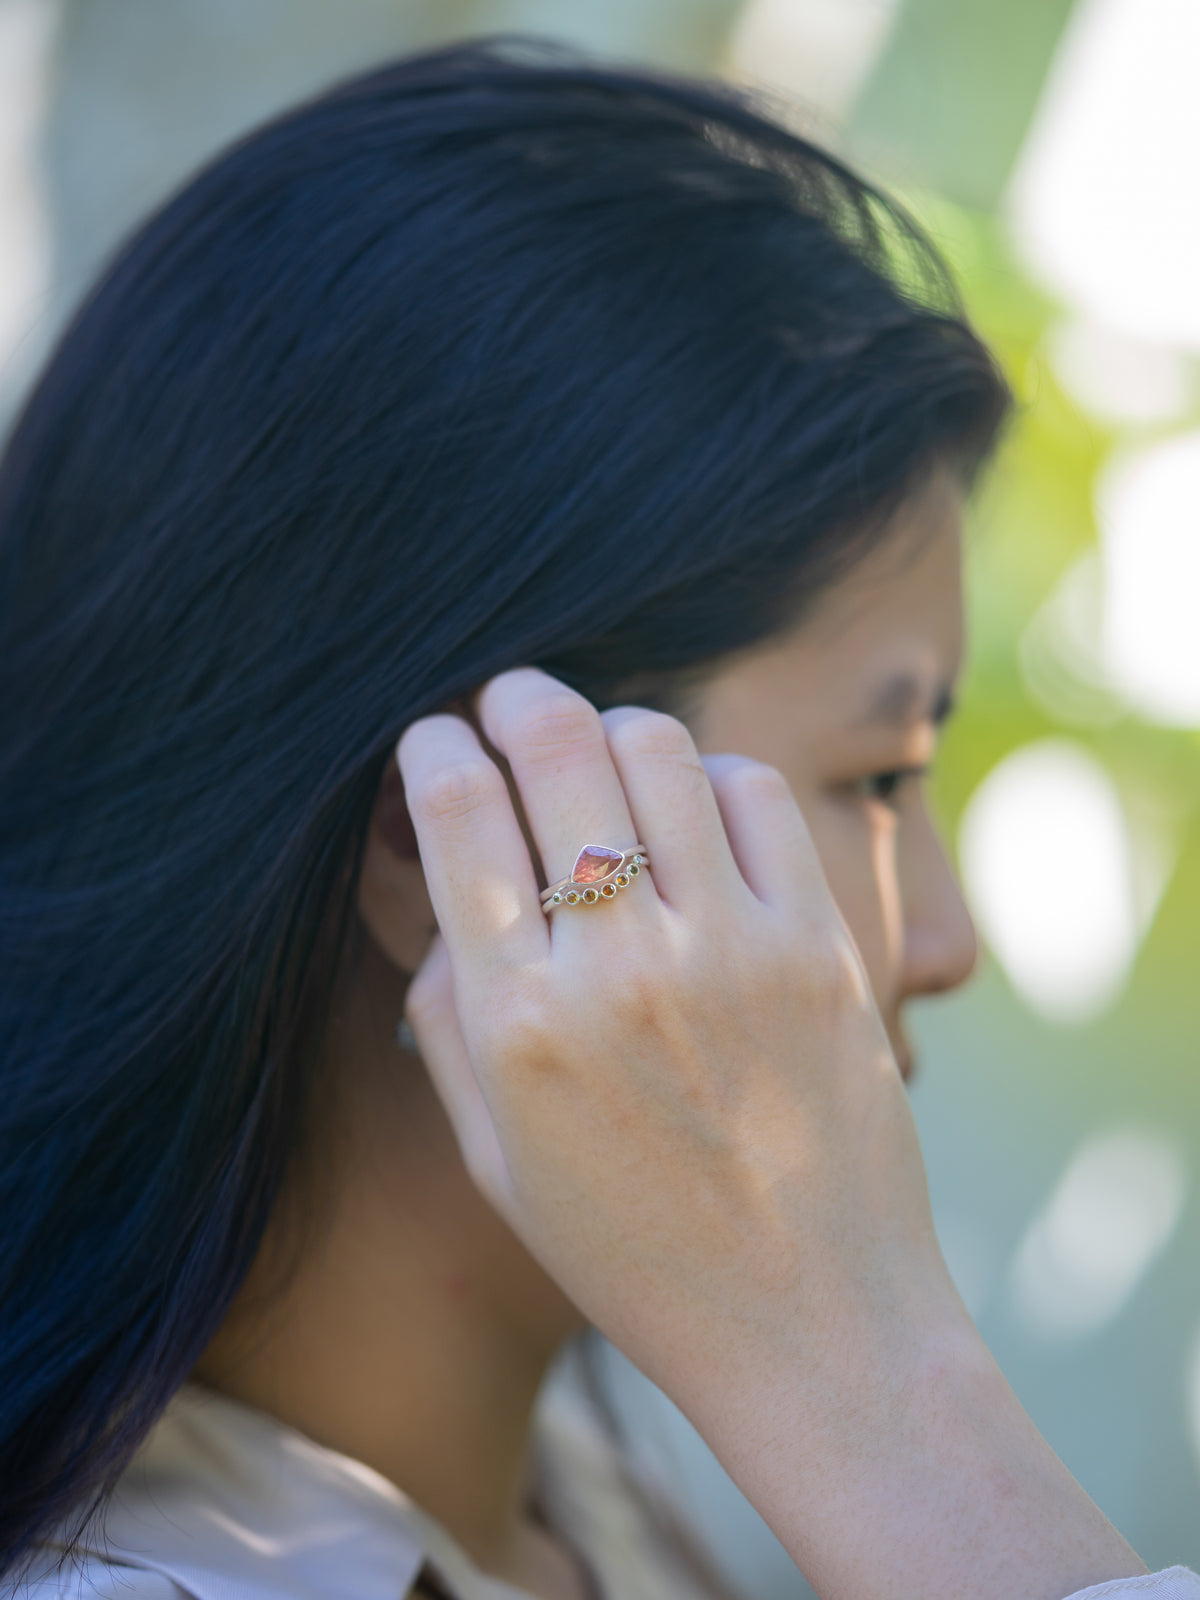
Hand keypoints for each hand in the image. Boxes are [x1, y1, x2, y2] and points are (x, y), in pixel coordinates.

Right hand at [398, 668, 947, 1379]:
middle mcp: (619, 968)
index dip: (432, 746)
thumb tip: (453, 892)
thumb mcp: (498, 1158)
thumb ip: (453, 1015)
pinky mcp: (818, 944)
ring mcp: (730, 947)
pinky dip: (711, 772)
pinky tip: (695, 805)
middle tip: (507, 699)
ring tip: (601, 752)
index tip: (433, 738)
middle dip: (513, 697)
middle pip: (554, 745)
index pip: (458, 813)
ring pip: (655, 744)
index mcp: (519, 1025)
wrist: (810, 1323)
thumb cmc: (637, 1252)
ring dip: (610, 725)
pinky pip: (755, 791)